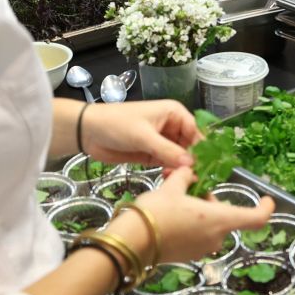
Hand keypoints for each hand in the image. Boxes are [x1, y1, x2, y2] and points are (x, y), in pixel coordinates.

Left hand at [79, 100, 198, 168]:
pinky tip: (169, 179)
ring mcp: (162, 141)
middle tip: (195, 179)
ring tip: (182, 181)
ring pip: (180, 156)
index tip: (205, 167)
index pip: (196, 131)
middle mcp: (172, 126)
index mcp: (174, 113)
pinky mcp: (152, 154)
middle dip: (192, 161)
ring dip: (181, 168)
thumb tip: (191, 164)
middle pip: (190, 145)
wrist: (88, 131)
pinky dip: (170, 171)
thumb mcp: (143, 136)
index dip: (201, 149)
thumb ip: (167, 150)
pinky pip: (167, 163)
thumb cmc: (117, 124)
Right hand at [130, 167, 274, 262]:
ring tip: (175, 197)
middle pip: (224, 215)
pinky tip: (170, 214)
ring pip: (210, 225)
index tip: (267, 198)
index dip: (265, 207)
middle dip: (210, 199)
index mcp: (218, 219)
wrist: (131, 242)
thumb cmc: (156, 211)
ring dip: (199, 210)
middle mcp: (215, 237)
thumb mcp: (172, 186)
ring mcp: (201, 249)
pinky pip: (197, 235)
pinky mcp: (188, 256)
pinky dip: (191, 223)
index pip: (255, 218)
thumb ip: (186, 177)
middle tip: (189, 185)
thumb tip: (189, 175)